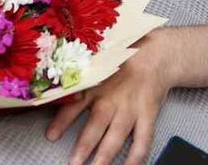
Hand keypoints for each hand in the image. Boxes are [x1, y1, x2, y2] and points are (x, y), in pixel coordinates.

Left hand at [45, 44, 167, 164]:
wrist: (156, 54)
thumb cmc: (122, 58)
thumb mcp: (96, 61)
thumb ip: (79, 74)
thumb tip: (55, 83)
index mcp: (96, 85)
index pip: (75, 105)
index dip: (62, 121)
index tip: (50, 136)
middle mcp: (112, 99)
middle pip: (96, 126)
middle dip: (84, 147)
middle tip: (73, 163)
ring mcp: (131, 109)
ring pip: (116, 137)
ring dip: (105, 156)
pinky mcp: (148, 115)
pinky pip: (143, 139)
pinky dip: (136, 156)